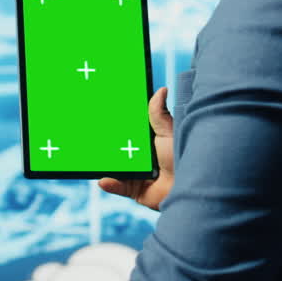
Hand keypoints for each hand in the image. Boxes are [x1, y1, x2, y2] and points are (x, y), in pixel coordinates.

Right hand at [98, 86, 174, 210]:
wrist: (190, 184)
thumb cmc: (183, 156)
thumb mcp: (168, 132)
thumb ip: (159, 114)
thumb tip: (161, 89)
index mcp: (150, 143)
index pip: (130, 132)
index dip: (118, 127)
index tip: (103, 117)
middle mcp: (143, 158)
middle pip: (120, 150)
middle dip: (107, 145)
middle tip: (91, 136)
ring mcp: (139, 174)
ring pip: (117, 168)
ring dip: (106, 165)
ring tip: (93, 158)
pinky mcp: (137, 190)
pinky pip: (119, 187)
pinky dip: (110, 184)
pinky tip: (103, 179)